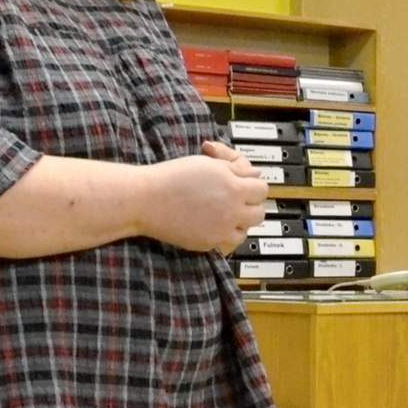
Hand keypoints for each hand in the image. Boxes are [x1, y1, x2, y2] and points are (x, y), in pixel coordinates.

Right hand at [144, 141, 267, 253]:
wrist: (145, 200)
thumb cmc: (171, 177)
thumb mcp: (207, 163)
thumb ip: (234, 169)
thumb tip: (253, 174)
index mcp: (233, 187)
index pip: (262, 189)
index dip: (252, 184)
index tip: (244, 182)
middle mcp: (232, 211)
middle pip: (259, 212)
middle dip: (250, 204)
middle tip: (237, 198)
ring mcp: (221, 230)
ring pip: (246, 230)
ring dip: (240, 221)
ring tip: (226, 212)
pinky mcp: (209, 244)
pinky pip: (229, 242)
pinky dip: (225, 234)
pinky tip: (215, 224)